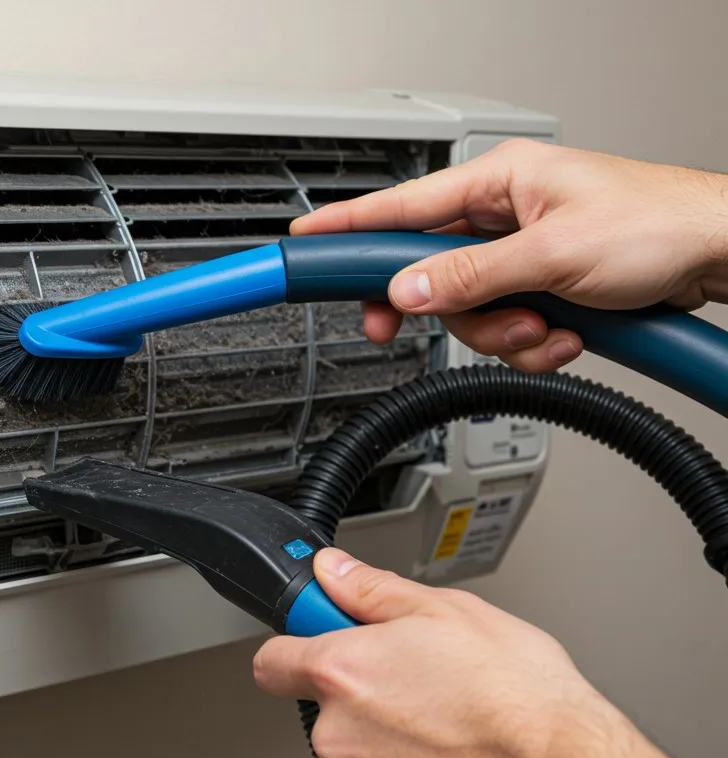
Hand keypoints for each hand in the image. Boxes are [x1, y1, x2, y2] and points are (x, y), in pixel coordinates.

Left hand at [252, 549, 676, 757]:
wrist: (561, 752)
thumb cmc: (514, 688)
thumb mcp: (441, 609)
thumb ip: (370, 590)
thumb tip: (334, 572)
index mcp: (341, 671)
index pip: (270, 658)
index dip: (298, 637)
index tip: (327, 625)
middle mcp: (340, 729)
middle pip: (315, 694)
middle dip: (349, 673)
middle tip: (400, 657)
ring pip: (352, 727)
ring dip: (381, 707)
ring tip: (436, 691)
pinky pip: (381, 754)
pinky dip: (404, 737)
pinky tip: (444, 721)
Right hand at [290, 139, 727, 371]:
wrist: (722, 254)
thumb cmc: (659, 224)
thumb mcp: (553, 253)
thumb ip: (472, 277)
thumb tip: (408, 291)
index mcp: (500, 181)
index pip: (402, 206)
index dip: (348, 227)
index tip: (303, 240)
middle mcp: (506, 215)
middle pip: (431, 273)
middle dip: (447, 309)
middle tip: (401, 328)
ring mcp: (525, 255)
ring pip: (469, 311)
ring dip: (504, 332)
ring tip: (547, 326)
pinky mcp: (546, 289)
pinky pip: (508, 328)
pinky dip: (534, 343)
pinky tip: (567, 335)